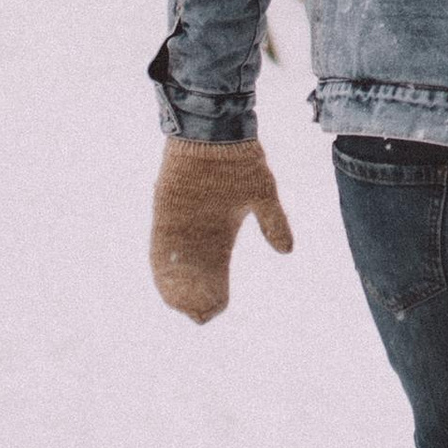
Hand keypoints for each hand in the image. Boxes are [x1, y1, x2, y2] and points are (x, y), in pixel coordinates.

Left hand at [150, 137, 294, 321]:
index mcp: (220, 230)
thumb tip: (287, 250)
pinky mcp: (164, 214)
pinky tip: (165, 287)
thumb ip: (273, 222)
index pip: (216, 268)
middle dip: (196, 293)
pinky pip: (160, 248)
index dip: (216, 288)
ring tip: (181, 309)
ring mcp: (179, 224)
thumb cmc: (239, 159)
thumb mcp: (262, 194)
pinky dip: (163, 269)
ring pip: (176, 264)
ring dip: (177, 286)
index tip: (218, 307)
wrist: (214, 132)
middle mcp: (197, 231)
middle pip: (193, 271)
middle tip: (198, 315)